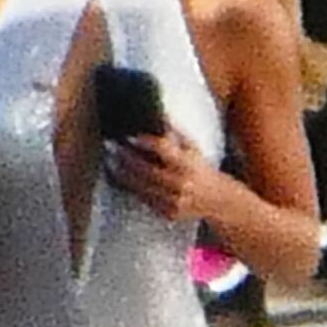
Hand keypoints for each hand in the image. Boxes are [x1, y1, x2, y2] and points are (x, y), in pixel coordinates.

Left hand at [104, 128, 224, 223]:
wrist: (217, 200)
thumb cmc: (201, 169)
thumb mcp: (193, 148)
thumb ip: (176, 132)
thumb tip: (159, 114)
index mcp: (188, 164)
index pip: (162, 149)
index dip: (144, 142)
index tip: (129, 137)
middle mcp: (181, 183)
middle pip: (146, 169)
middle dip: (126, 157)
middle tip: (111, 147)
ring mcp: (174, 200)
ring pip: (141, 186)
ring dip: (123, 174)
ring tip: (109, 162)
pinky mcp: (168, 212)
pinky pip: (145, 200)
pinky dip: (131, 189)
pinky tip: (120, 179)